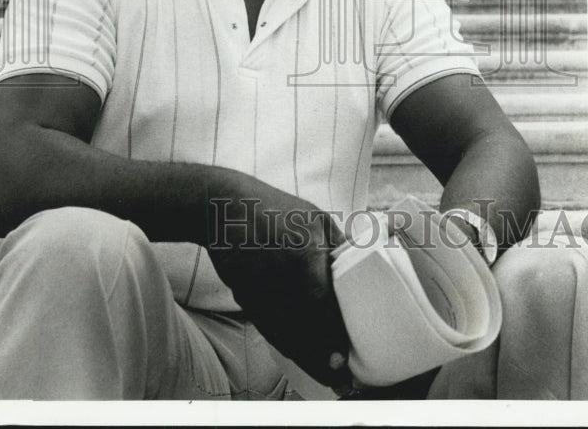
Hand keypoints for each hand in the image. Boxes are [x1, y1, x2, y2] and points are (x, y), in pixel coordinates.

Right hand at [204, 172, 350, 389]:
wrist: (224, 210)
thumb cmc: (274, 209)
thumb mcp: (315, 217)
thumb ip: (338, 245)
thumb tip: (362, 265)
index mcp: (304, 257)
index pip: (322, 307)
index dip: (332, 337)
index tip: (344, 359)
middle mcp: (281, 281)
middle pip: (304, 331)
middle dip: (322, 360)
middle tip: (341, 378)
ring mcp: (260, 293)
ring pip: (285, 337)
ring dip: (306, 359)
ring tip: (328, 376)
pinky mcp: (246, 299)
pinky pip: (269, 330)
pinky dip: (286, 346)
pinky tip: (301, 356)